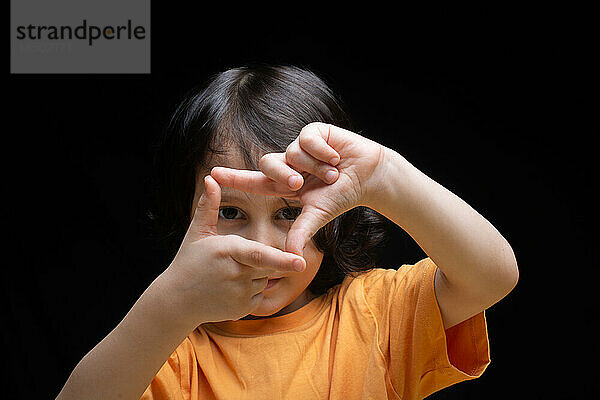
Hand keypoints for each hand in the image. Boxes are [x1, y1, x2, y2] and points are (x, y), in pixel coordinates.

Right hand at [159, 175, 306, 324]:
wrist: (176, 302)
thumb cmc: (188, 262)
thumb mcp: (197, 233)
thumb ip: (208, 206)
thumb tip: (211, 178)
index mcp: (226, 251)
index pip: (258, 255)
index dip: (281, 259)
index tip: (301, 262)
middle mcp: (236, 274)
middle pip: (268, 263)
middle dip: (262, 259)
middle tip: (236, 260)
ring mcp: (240, 294)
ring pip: (265, 277)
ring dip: (255, 274)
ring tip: (228, 275)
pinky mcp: (244, 309)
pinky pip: (260, 294)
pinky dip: (251, 289)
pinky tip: (230, 288)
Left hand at [210, 122, 388, 256]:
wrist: (369, 177)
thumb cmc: (342, 196)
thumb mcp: (318, 215)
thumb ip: (301, 233)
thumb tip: (290, 257)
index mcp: (285, 184)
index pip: (254, 181)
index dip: (234, 178)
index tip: (212, 176)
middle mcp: (289, 164)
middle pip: (268, 164)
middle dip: (284, 175)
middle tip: (302, 183)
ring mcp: (300, 148)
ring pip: (290, 152)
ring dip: (313, 166)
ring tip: (332, 173)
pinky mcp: (314, 132)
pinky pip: (306, 139)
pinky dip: (322, 152)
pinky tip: (336, 157)